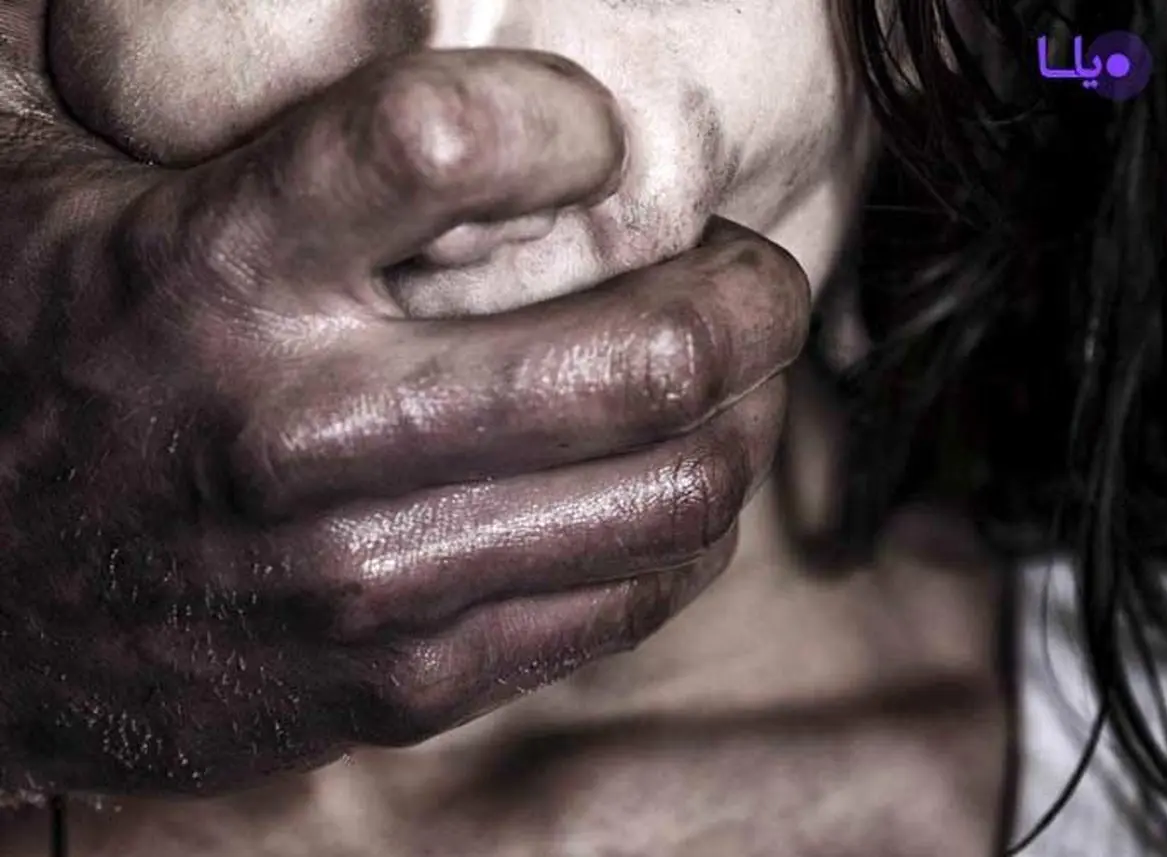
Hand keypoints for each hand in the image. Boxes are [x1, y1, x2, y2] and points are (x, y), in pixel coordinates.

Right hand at [0, 35, 808, 795]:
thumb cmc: (21, 375)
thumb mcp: (38, 190)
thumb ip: (155, 80)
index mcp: (211, 271)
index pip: (451, 142)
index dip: (573, 123)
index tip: (601, 141)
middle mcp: (304, 434)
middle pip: (636, 353)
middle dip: (747, 296)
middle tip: (753, 275)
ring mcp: (366, 579)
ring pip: (667, 491)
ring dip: (743, 418)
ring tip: (734, 383)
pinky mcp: (404, 681)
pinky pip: (623, 602)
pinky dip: (685, 534)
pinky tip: (669, 483)